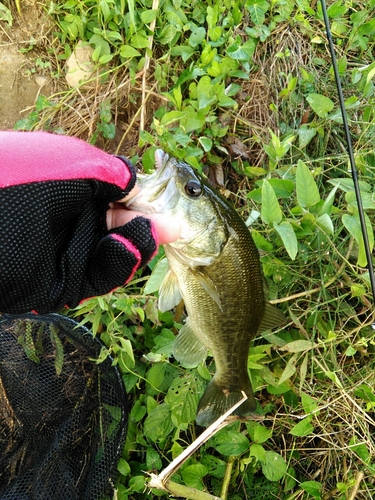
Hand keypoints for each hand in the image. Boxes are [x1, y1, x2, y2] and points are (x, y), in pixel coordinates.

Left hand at [0, 131, 178, 313]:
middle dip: (147, 227)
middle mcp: (73, 221)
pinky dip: (120, 263)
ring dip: (137, 244)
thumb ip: (110, 173)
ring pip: (118, 254)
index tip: (167, 206)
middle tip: (172, 228)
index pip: (119, 198)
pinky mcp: (64, 284)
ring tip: (144, 233)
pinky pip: (102, 275)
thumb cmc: (18, 180)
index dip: (144, 202)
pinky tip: (125, 246)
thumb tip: (136, 182)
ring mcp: (69, 253)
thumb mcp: (70, 162)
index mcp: (74, 189)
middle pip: (123, 228)